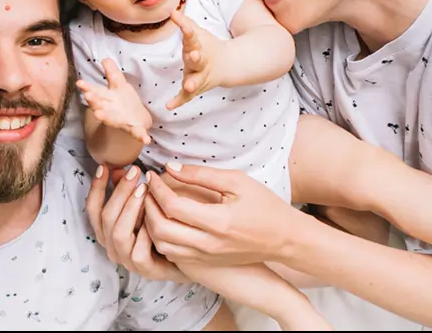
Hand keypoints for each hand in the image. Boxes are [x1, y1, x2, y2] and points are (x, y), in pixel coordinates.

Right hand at [77, 58, 152, 144]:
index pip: (95, 91)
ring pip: (110, 119)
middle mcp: (109, 110)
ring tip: (99, 115)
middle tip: (87, 96)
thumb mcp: (119, 85)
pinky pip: (137, 133)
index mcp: (106, 98)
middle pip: (99, 105)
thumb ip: (112, 73)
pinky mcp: (133, 129)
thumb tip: (105, 58)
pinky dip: (141, 136)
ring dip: (104, 117)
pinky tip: (146, 139)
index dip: (87, 87)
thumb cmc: (123, 100)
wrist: (135, 119)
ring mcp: (120, 120)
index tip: (79, 83)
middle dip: (93, 101)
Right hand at [85, 164, 190, 283]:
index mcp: (108, 231)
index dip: (96, 187)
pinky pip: (138, 251)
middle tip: (134, 172)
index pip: (93, 208)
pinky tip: (155, 217)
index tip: (104, 167)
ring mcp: (126, 259)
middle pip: (106, 217)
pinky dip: (144, 233)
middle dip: (119, 192)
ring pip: (119, 233)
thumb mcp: (143, 206)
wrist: (187, 256)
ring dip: (130, 208)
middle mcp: (112, 245)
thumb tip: (119, 168)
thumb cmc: (162, 228)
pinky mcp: (143, 270)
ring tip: (144, 189)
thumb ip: (129, 191)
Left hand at [142, 162, 296, 266]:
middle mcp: (209, 244)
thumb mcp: (237, 181)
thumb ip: (201, 174)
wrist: (285, 239)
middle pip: (161, 229)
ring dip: (150, 225)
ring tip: (151, 204)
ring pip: (163, 246)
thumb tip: (171, 167)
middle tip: (146, 190)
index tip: (152, 176)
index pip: (173, 207)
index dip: (157, 189)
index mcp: (218, 222)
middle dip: (147, 207)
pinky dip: (161, 238)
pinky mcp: (206, 264)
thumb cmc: (264, 206)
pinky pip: (172, 254)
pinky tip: (163, 221)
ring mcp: (206, 257)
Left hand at [166, 10, 226, 109]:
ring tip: (188, 87)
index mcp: (199, 46)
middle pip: (199, 61)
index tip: (185, 27)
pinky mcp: (196, 88)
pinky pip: (187, 97)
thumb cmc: (207, 47)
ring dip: (192, 83)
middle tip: (194, 56)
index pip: (192, 37)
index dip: (188, 31)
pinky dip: (179, 101)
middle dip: (196, 58)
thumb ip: (184, 23)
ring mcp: (200, 76)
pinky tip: (169, 106)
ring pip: (197, 81)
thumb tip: (172, 10)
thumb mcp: (197, 34)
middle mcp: (201, 62)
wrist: (227, 64)